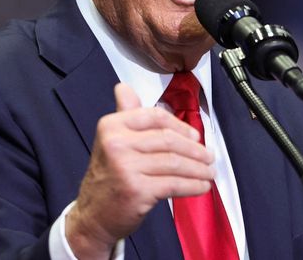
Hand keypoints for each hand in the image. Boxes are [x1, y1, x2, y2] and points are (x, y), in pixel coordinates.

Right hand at [66, 82, 213, 258]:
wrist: (93, 216)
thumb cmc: (109, 176)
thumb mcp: (112, 140)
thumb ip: (124, 114)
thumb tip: (124, 87)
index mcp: (112, 126)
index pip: (156, 117)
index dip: (180, 126)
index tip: (195, 135)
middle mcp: (117, 144)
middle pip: (168, 140)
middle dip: (195, 149)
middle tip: (209, 156)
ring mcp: (126, 168)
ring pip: (174, 163)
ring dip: (198, 169)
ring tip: (209, 172)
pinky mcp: (137, 191)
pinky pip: (174, 184)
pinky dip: (192, 185)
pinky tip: (201, 186)